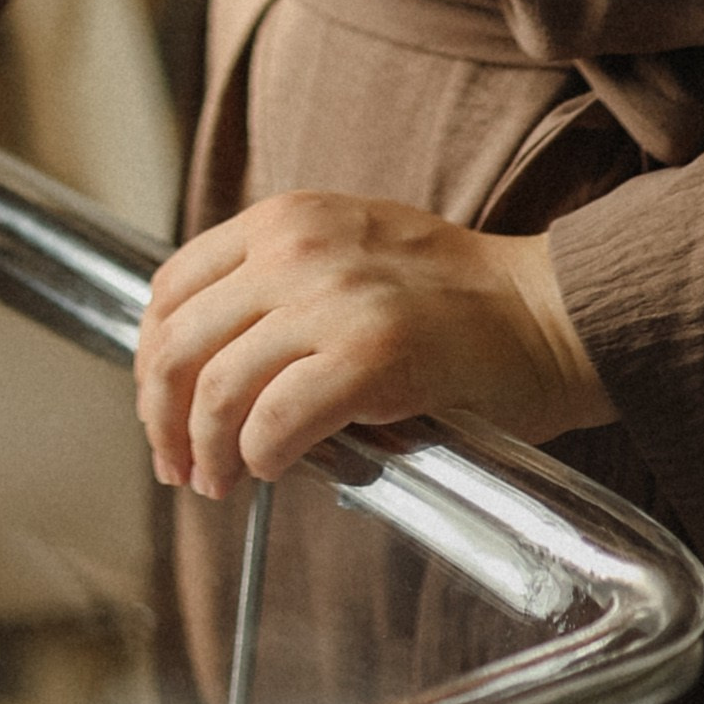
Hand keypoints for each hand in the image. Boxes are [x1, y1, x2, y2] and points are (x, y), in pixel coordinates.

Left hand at [136, 190, 613, 495]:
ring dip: (205, 451)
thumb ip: (277, 286)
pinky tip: (268, 472)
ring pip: (217, 387)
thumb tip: (203, 367)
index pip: (170, 288)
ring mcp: (334, 299)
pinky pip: (274, 421)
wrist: (552, 311)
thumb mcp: (348, 252)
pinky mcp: (372, 356)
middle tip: (177, 465)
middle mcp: (297, 249)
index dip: (150, 360)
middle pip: (179, 343)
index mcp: (285, 220)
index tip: (160, 408)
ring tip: (217, 483)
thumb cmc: (457, 301)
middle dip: (162, 417)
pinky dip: (257, 457)